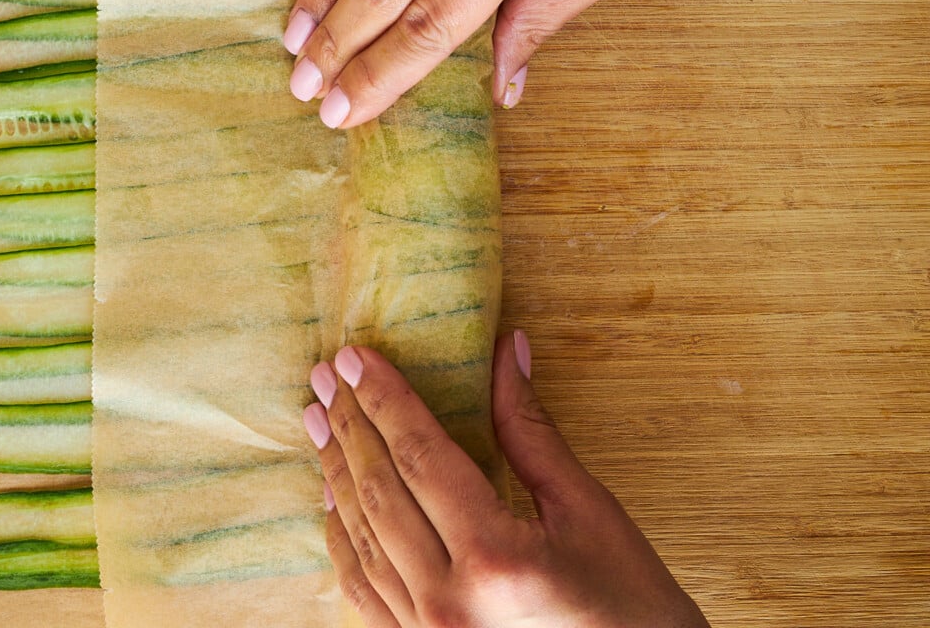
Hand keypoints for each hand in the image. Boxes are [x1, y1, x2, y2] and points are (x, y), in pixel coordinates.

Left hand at [302, 333, 709, 626]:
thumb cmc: (631, 607)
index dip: (384, 398)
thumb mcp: (588, 510)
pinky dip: (343, 536)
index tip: (355, 355)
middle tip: (325, 374)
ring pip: (362, 536)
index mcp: (494, 557)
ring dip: (337, 471)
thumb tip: (504, 351)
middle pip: (381, 490)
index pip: (421, 456)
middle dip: (350, 424)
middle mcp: (448, 600)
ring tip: (321, 420)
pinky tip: (332, 497)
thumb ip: (530, 430)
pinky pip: (363, 587)